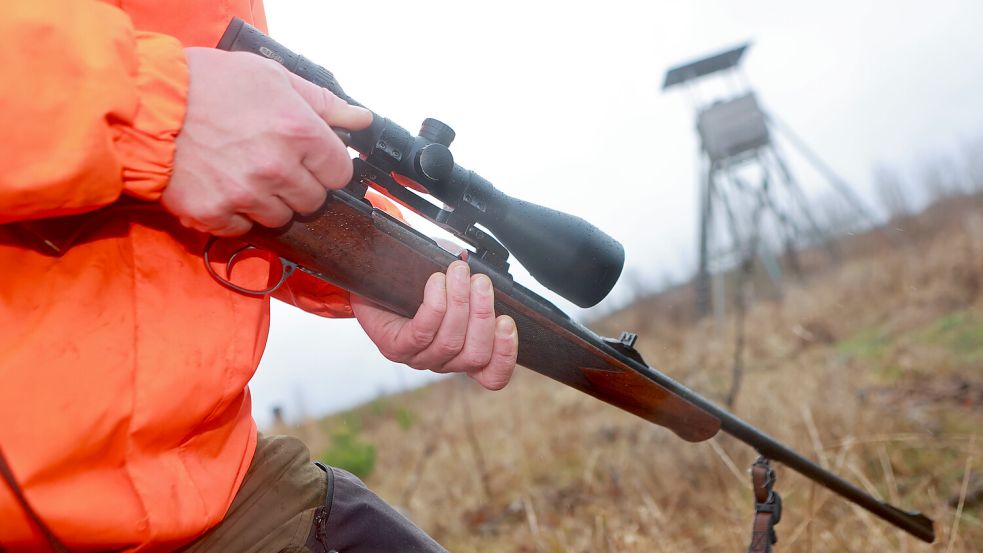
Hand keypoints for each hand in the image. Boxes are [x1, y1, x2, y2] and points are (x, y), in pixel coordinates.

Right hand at [161, 47, 371, 235]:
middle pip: (313, 200)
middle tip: (269, 162)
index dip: (325, 165)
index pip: (340, 173)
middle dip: (298, 185)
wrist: (143, 102)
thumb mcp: (271, 77)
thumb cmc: (206, 83)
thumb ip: (322, 102)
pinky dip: (233, 214)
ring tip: (241, 171)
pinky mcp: (212, 214)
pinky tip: (220, 186)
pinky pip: (241, 229)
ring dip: (267, 202)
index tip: (309, 158)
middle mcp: (275, 168)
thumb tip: (360, 119)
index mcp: (298, 131)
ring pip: (280, 218)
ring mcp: (244, 195)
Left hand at [351, 260, 518, 389]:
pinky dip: (434, 305)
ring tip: (458, 272)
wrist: (371, 282)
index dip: (506, 355)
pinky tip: (435, 282)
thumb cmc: (415, 285)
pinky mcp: (395, 348)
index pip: (492, 375)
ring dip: (460, 303)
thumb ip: (471, 282)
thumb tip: (479, 265)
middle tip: (481, 281)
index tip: (507, 322)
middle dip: (483, 314)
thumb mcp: (451, 285)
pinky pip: (422, 332)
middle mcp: (443, 361)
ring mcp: (418, 358)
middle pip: (475, 355)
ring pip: (450, 342)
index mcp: (462, 353)